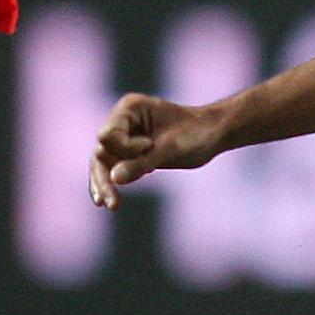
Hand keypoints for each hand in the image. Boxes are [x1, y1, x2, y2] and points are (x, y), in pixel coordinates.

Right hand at [90, 94, 222, 208]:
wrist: (213, 134)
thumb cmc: (197, 134)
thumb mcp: (171, 150)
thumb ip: (141, 163)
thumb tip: (114, 178)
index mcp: (130, 108)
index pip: (110, 135)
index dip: (127, 148)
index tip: (151, 145)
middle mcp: (122, 120)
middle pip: (101, 150)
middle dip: (104, 177)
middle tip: (109, 203)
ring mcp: (123, 135)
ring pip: (102, 162)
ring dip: (105, 184)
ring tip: (109, 206)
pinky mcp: (129, 151)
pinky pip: (112, 168)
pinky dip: (110, 183)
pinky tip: (103, 202)